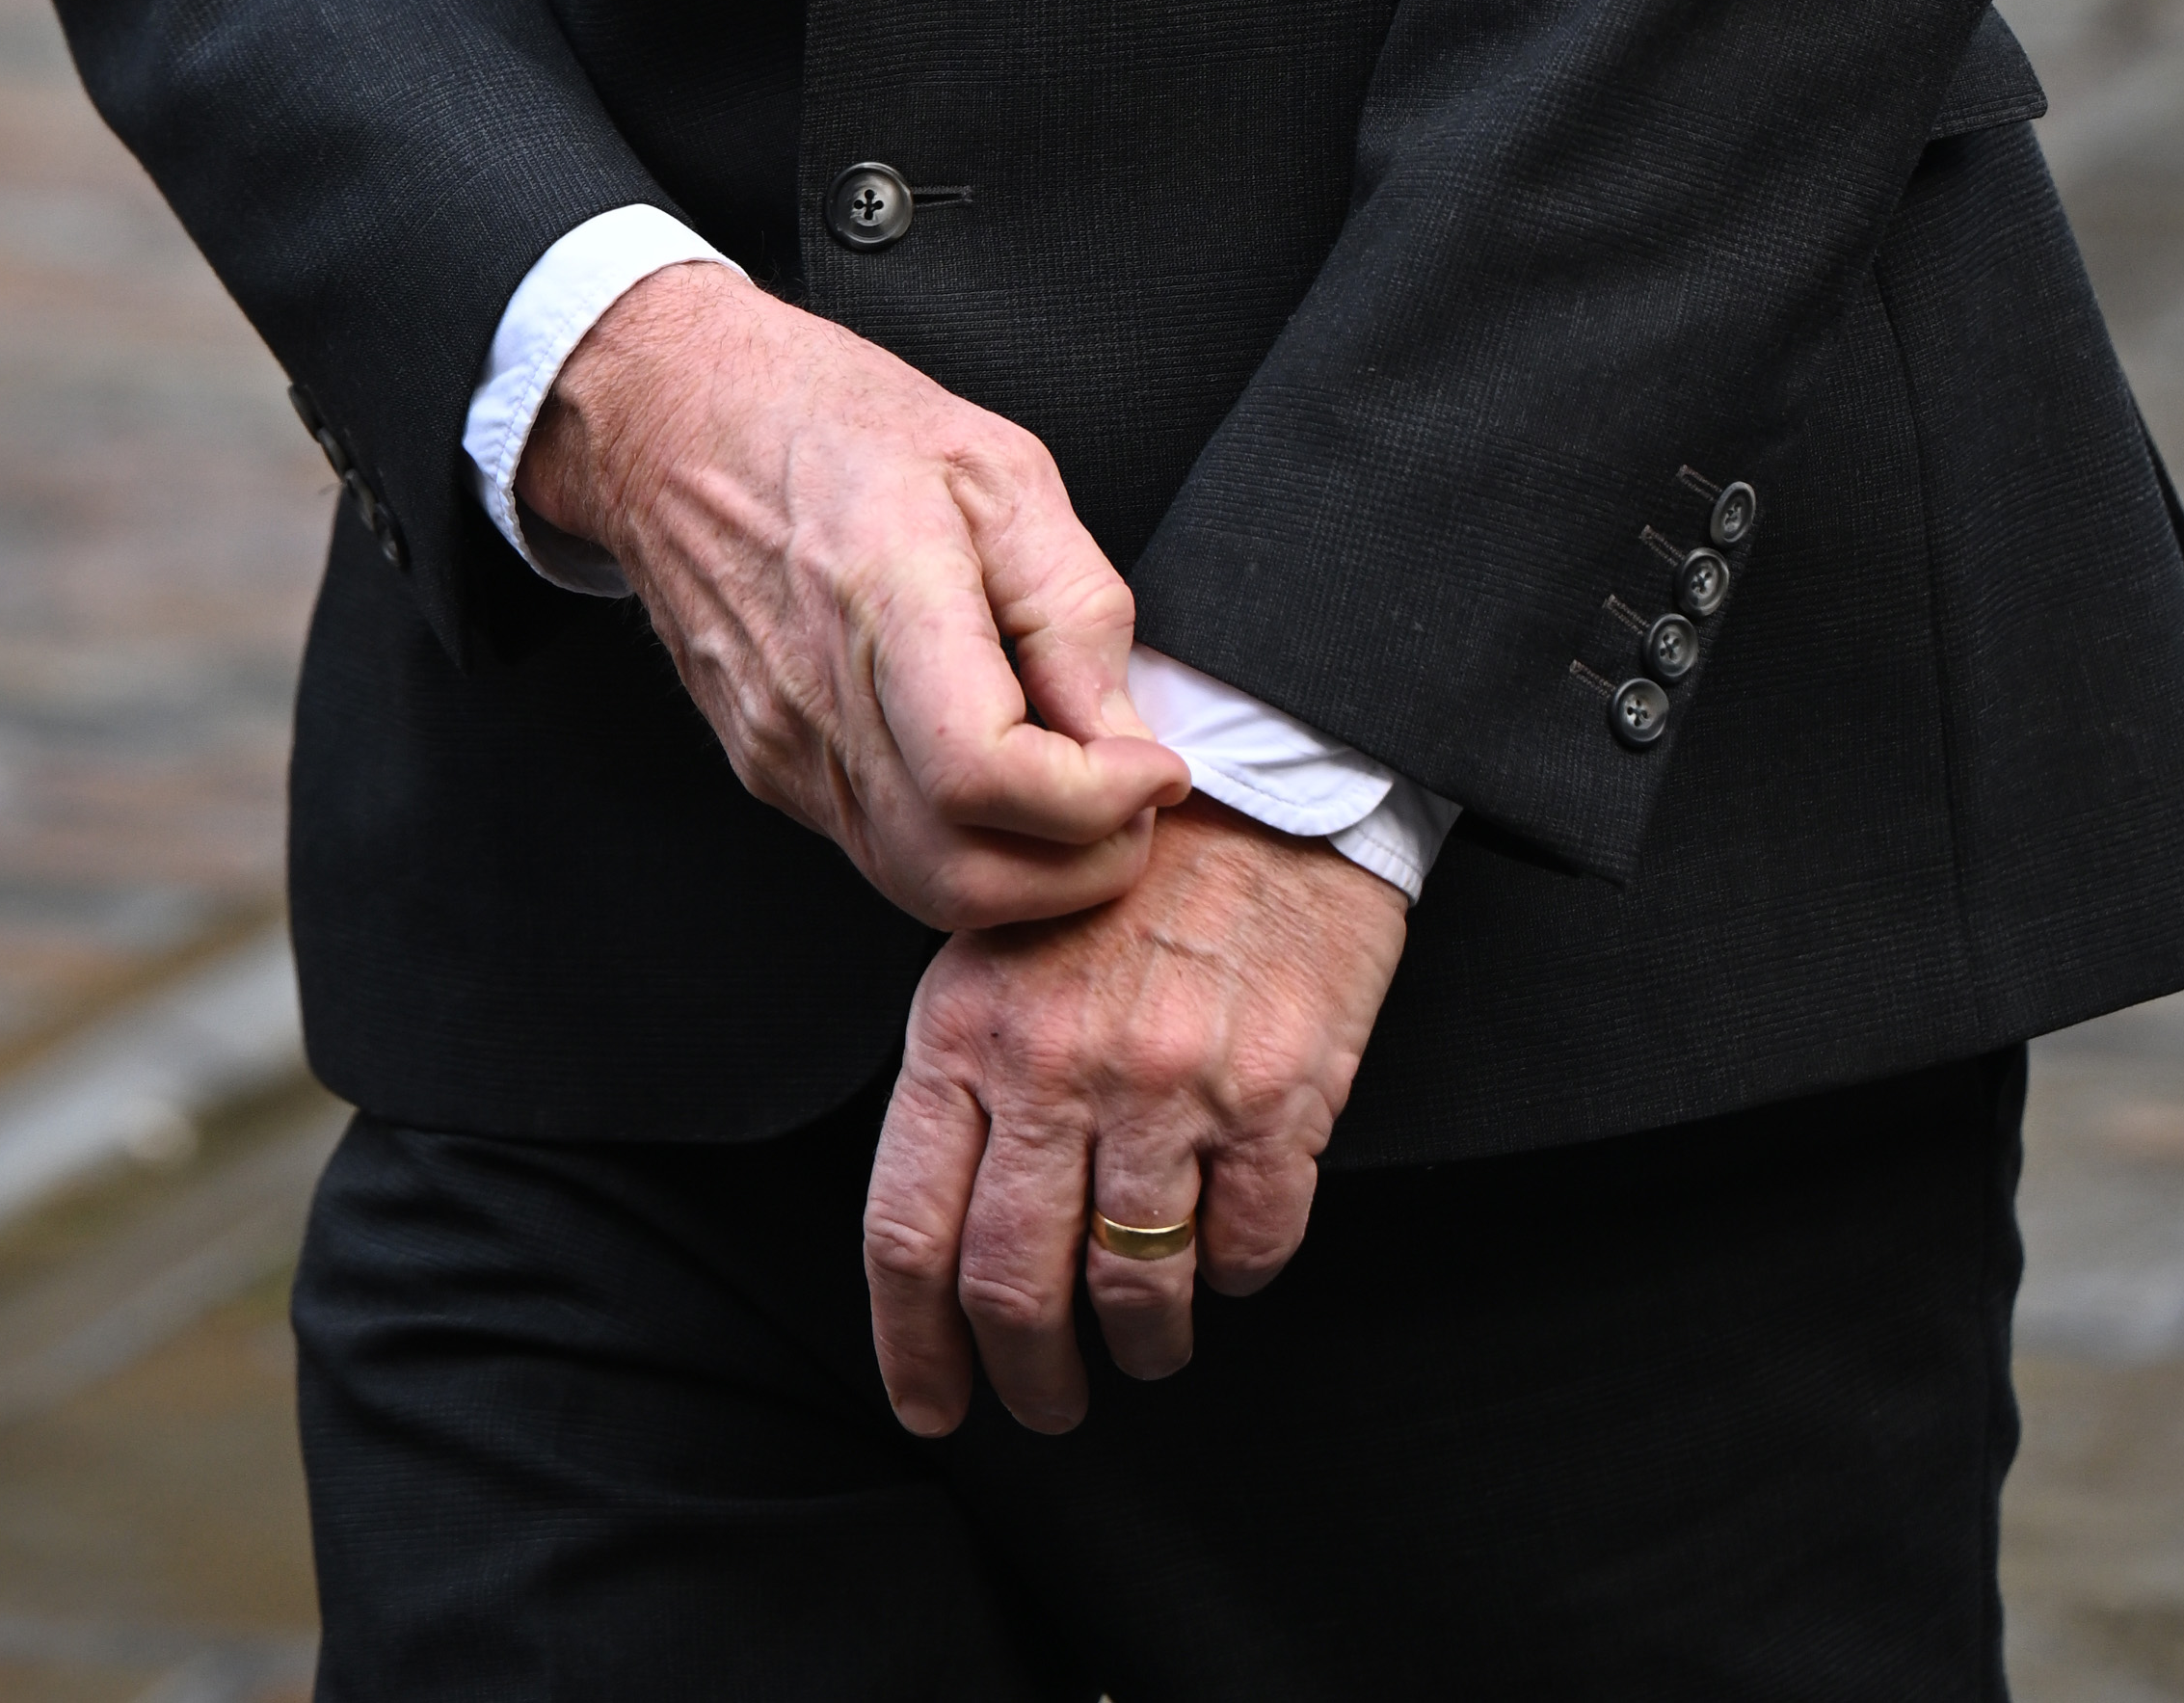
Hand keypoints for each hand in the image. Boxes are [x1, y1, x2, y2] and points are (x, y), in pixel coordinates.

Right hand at [517, 259, 1184, 931]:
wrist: (679, 422)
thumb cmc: (838, 421)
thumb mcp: (1000, 467)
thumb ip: (1073, 607)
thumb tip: (1123, 736)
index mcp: (882, 593)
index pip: (983, 772)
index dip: (1093, 801)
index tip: (1156, 767)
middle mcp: (818, 694)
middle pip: (958, 871)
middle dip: (1080, 870)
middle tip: (1136, 801)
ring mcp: (782, 747)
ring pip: (920, 885)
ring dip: (1028, 876)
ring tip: (1080, 793)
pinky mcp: (768, 769)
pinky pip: (881, 850)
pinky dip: (965, 848)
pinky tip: (1004, 780)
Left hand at [863, 795, 1408, 1436]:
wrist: (1261, 779)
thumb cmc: (1118, 877)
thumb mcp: (994, 947)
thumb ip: (961, 1081)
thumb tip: (946, 1240)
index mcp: (967, 1028)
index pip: (907, 1231)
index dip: (915, 1347)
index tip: (934, 1403)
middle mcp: (1057, 1065)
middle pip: (1013, 1285)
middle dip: (1029, 1378)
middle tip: (1048, 1402)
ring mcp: (1169, 1084)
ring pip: (1136, 1289)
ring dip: (1144, 1346)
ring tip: (1151, 1347)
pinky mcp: (1276, 1095)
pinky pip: (1250, 1248)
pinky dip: (1238, 1276)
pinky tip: (1230, 1255)